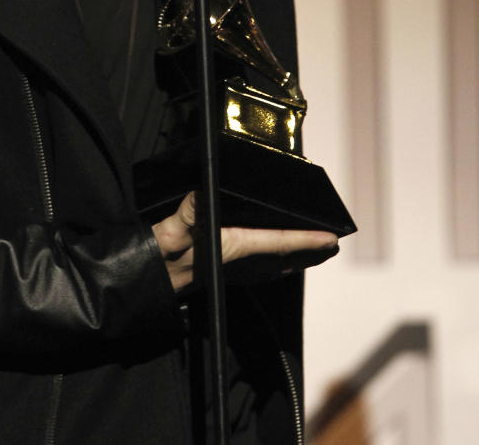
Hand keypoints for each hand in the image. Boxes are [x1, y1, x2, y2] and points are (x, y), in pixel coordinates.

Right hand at [152, 192, 338, 292]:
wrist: (145, 285)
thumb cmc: (157, 258)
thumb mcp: (169, 232)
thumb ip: (186, 215)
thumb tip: (200, 194)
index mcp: (231, 249)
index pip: (278, 243)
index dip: (307, 240)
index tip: (331, 238)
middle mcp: (237, 263)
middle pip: (285, 258)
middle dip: (310, 252)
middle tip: (333, 245)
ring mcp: (232, 271)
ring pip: (275, 266)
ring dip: (297, 259)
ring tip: (315, 251)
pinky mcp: (224, 273)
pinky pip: (261, 270)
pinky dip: (276, 263)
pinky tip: (277, 261)